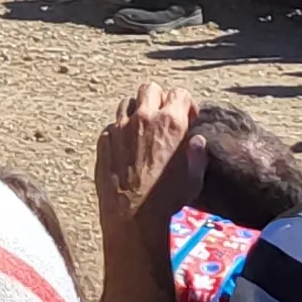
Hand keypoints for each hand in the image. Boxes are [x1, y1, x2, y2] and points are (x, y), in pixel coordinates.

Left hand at [95, 81, 203, 224]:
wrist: (133, 213)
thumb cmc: (168, 198)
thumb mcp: (195, 176)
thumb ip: (197, 153)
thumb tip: (197, 140)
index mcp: (171, 123)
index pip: (179, 93)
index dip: (185, 103)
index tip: (187, 117)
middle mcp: (144, 118)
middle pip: (150, 88)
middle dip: (158, 97)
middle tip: (163, 115)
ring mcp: (120, 127)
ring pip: (128, 102)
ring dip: (137, 110)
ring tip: (144, 128)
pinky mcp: (104, 139)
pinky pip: (113, 124)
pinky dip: (121, 130)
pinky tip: (127, 146)